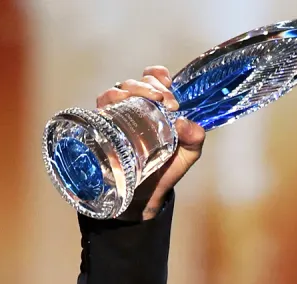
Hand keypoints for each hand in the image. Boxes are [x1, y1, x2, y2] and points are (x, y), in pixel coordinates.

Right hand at [95, 66, 204, 220]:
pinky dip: (112, 98)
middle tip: (166, 101)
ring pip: (121, 88)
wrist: (147, 194)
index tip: (168, 86)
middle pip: (138, 82)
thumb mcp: (188, 153)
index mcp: (156, 105)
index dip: (159, 76)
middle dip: (152, 86)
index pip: (153, 78)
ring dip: (135, 88)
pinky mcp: (105, 125)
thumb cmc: (166, 168)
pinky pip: (103, 103)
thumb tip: (186, 123)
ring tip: (150, 101)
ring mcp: (119, 114)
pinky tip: (121, 101)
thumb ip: (194, 138)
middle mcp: (136, 106)